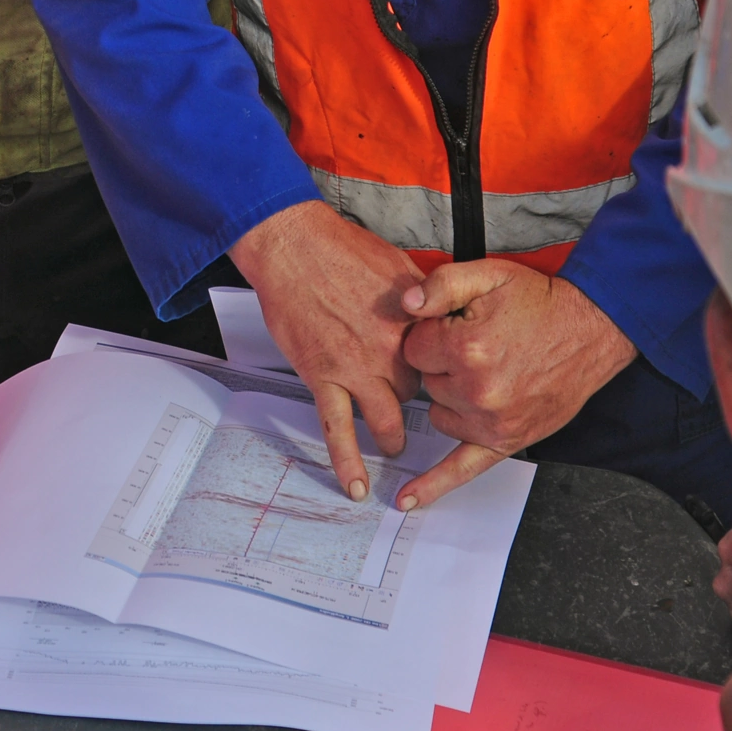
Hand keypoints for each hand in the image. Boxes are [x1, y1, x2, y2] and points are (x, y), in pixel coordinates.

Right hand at [229, 201, 423, 500]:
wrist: (293, 244)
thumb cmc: (338, 247)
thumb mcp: (398, 264)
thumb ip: (422, 298)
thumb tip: (437, 313)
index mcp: (414, 320)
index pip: (439, 361)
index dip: (437, 368)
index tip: (436, 371)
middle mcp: (391, 349)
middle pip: (417, 391)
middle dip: (415, 398)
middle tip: (412, 402)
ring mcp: (356, 366)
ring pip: (388, 417)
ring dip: (392, 434)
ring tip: (393, 442)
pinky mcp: (323, 375)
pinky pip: (338, 427)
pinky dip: (346, 460)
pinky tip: (354, 485)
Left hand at [397, 260, 635, 509]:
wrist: (591, 328)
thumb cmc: (540, 303)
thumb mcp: (488, 275)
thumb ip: (439, 284)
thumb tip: (404, 305)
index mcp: (467, 347)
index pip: (413, 348)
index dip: (431, 333)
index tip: (454, 325)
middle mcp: (478, 390)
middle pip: (426, 381)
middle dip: (441, 362)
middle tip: (477, 343)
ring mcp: (492, 421)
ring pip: (439, 412)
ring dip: (451, 396)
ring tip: (485, 371)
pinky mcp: (507, 439)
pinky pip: (464, 469)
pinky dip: (435, 485)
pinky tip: (408, 499)